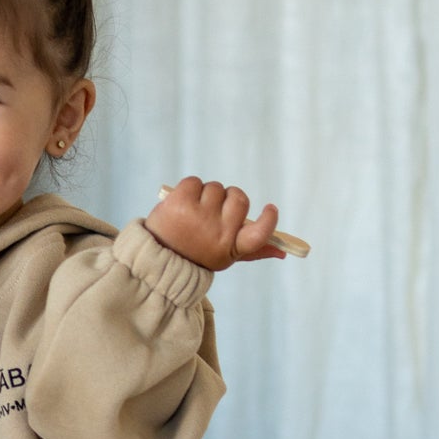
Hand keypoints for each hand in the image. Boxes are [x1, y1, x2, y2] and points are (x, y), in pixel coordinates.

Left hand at [143, 178, 286, 271]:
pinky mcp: (180, 203)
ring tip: (191, 213)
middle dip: (228, 198)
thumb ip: (253, 251)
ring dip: (205, 195)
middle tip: (213, 211)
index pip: (259, 234)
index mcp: (230, 248)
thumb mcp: (224, 256)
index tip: (270, 208)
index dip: (268, 220)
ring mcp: (199, 217)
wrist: (156, 256)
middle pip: (239, 199)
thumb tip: (282, 252)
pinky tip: (181, 205)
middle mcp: (217, 234)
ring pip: (215, 188)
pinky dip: (188, 189)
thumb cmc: (196, 255)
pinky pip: (194, 182)